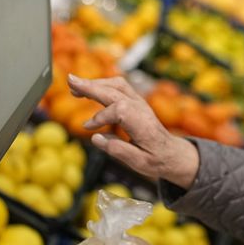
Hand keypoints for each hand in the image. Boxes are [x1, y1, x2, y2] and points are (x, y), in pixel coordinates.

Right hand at [68, 74, 199, 188]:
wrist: (173, 153)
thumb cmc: (157, 159)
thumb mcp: (140, 163)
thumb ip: (118, 150)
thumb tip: (95, 138)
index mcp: (143, 124)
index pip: (120, 111)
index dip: (100, 117)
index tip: (87, 128)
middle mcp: (141, 108)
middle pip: (116, 91)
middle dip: (92, 86)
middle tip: (70, 81)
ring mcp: (139, 103)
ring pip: (117, 85)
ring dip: (95, 83)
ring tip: (74, 86)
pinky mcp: (135, 102)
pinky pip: (118, 88)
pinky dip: (101, 86)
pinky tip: (87, 90)